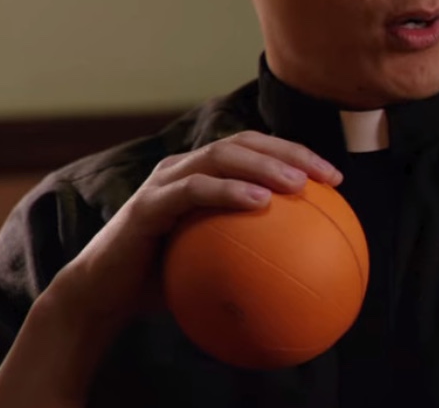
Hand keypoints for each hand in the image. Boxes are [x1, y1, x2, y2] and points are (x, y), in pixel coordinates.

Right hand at [52, 130, 341, 330]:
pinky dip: (229, 191)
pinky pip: (194, 191)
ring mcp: (164, 181)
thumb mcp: (214, 265)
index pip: (255, 150)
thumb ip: (250, 255)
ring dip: (265, 165)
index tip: (335, 177)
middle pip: (245, 142)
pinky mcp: (148, 203)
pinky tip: (261, 203)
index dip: (295, 154)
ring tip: (298, 183)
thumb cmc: (162, 282)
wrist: (103, 296)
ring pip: (222, 156)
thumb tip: (305, 272)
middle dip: (289, 152)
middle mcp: (183, 167)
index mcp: (201, 174)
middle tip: (328, 175)